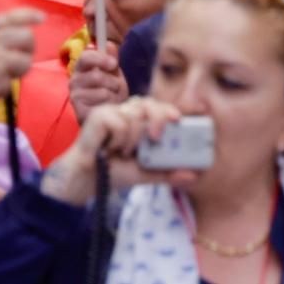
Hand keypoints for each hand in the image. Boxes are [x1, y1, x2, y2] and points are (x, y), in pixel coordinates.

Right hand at [0, 8, 40, 107]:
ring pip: (26, 62)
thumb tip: (7, 50)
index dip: (28, 15)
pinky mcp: (0, 74)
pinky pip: (11, 84)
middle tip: (19, 61)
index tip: (41, 17)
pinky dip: (1, 89)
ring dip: (17, 73)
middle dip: (28, 51)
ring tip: (0, 78)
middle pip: (27, 38)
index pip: (10, 17)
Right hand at [40, 97, 191, 205]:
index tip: (179, 119)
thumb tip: (194, 175)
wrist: (89, 180)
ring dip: (134, 138)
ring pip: (136, 113)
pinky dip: (119, 139)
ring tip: (123, 152)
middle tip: (155, 138)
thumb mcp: (146, 173)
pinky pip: (120, 122)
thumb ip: (167, 172)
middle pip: (149, 103)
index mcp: (137, 120)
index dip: (168, 109)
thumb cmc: (114, 171)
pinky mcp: (99, 116)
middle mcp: (125, 112)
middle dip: (158, 118)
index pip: (156, 106)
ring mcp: (112, 111)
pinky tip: (110, 149)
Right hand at [69, 45, 127, 122]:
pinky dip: (109, 104)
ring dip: (114, 95)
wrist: (108, 114)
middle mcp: (74, 80)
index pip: (85, 57)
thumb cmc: (110, 91)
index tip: (114, 64)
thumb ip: (111, 59)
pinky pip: (101, 104)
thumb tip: (109, 44)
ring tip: (113, 98)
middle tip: (116, 87)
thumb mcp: (114, 73)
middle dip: (113, 82)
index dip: (100, 59)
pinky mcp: (79, 109)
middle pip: (96, 76)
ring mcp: (75, 95)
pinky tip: (107, 106)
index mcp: (81, 67)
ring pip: (102, 91)